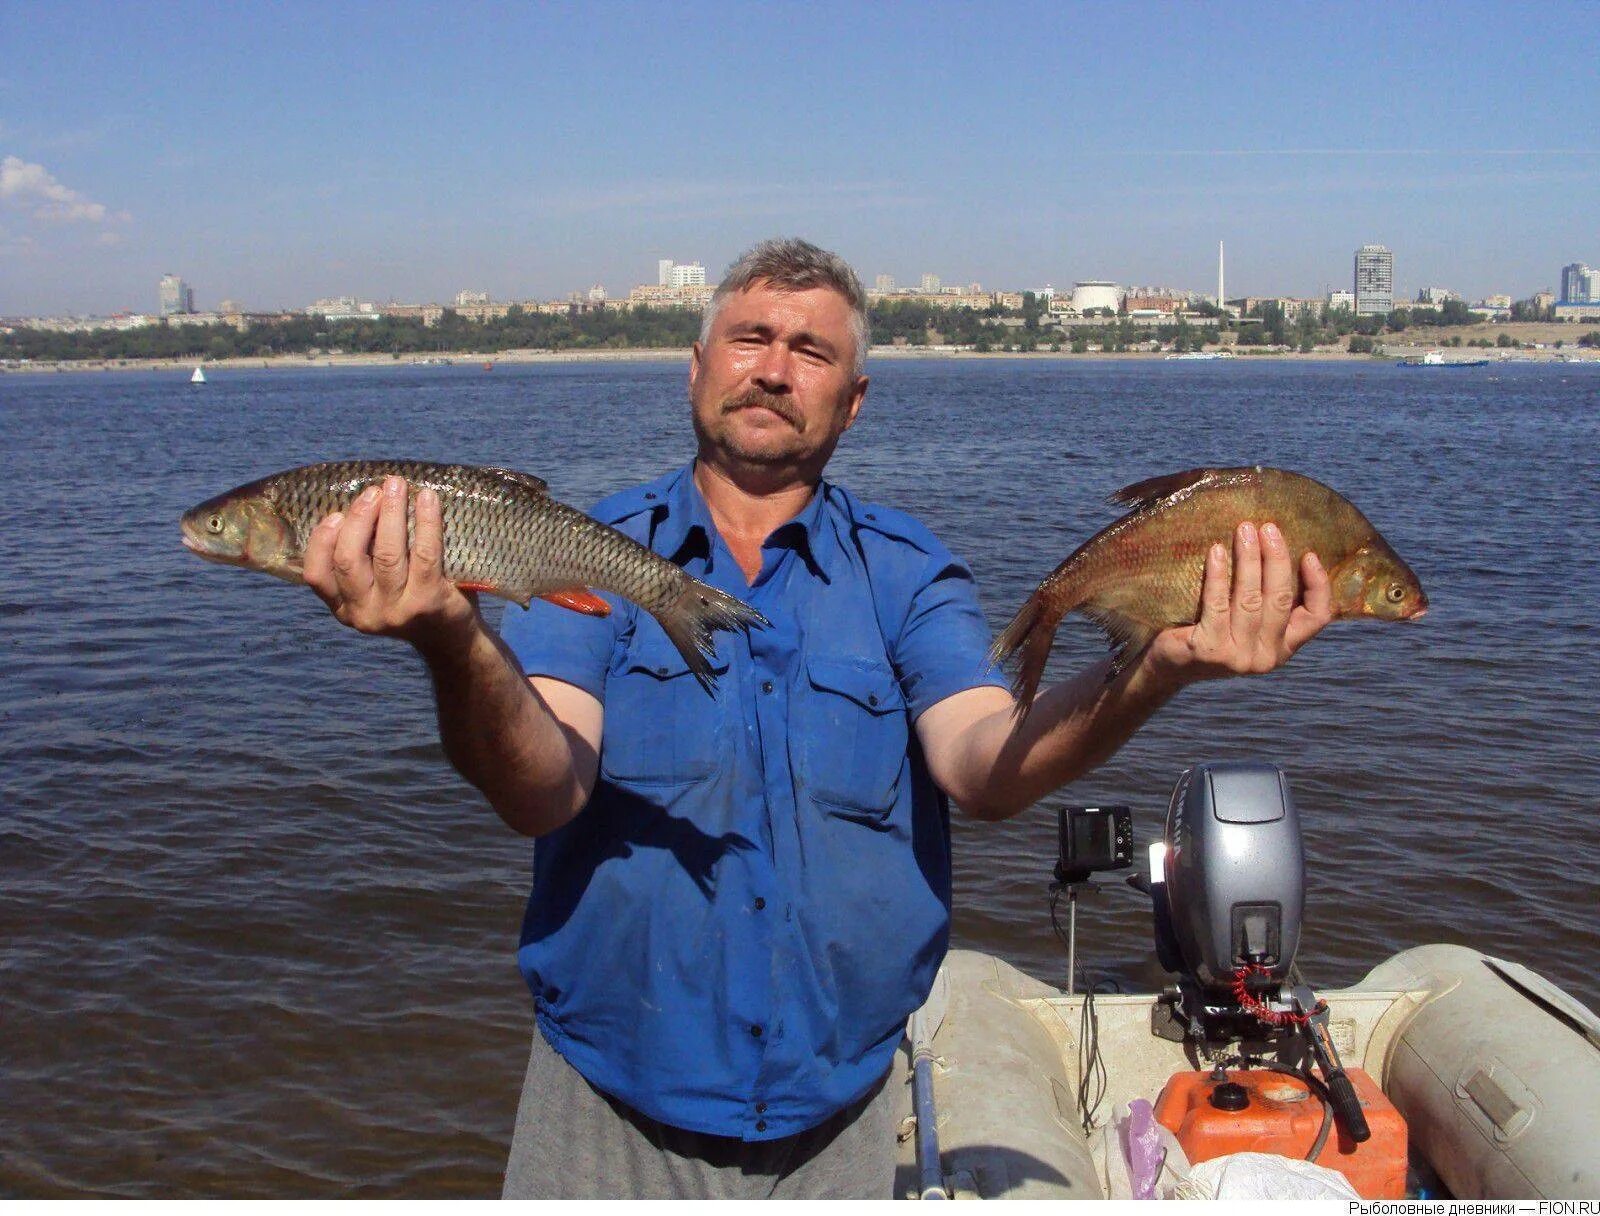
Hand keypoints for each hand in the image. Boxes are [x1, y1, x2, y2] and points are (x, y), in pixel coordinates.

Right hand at [303, 475, 478, 651]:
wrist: (451, 637)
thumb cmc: (411, 599)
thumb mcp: (376, 588)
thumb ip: (362, 560)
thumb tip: (362, 502)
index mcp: (345, 609)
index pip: (317, 576)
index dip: (321, 542)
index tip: (335, 514)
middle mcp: (365, 615)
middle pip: (349, 559)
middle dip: (360, 518)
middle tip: (375, 491)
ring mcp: (396, 612)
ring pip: (386, 554)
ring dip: (391, 513)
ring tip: (397, 486)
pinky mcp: (428, 603)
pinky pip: (424, 554)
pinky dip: (426, 521)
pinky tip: (428, 499)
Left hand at [1144, 521, 1332, 686]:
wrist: (1170, 666)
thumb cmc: (1212, 633)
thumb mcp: (1247, 624)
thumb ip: (1267, 601)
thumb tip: (1277, 546)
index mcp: (1283, 648)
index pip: (1317, 617)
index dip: (1318, 585)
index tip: (1309, 554)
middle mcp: (1266, 656)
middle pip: (1280, 599)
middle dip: (1276, 558)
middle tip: (1268, 528)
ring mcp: (1238, 657)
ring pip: (1250, 599)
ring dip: (1249, 560)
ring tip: (1244, 530)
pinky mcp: (1208, 649)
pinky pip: (1217, 603)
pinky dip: (1218, 574)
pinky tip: (1216, 551)